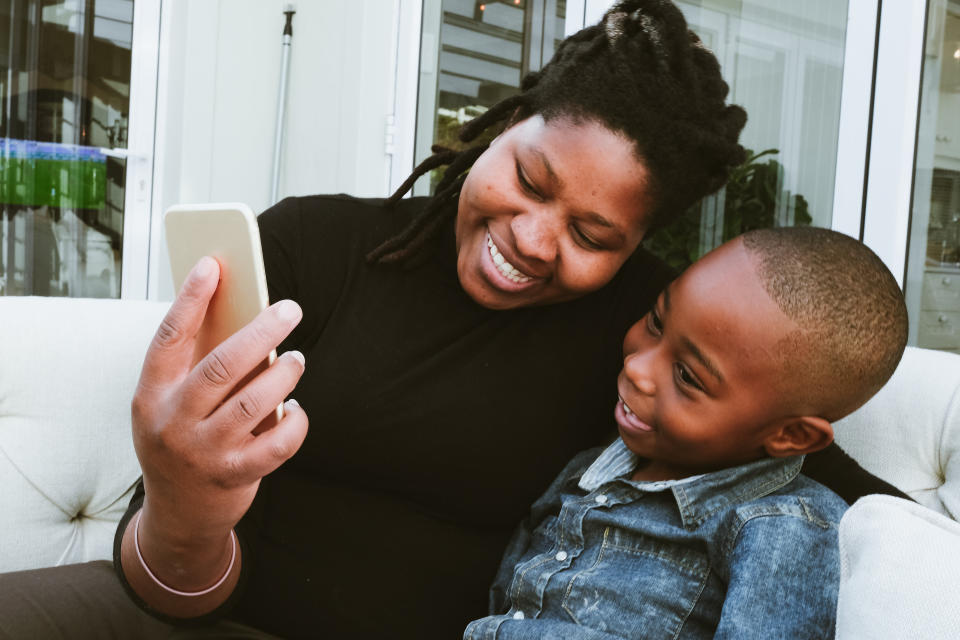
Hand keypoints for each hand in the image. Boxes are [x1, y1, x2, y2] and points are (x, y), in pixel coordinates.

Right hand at [131, 256, 307, 582]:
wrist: (179, 515)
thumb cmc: (183, 441)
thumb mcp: (172, 405)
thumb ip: (198, 368)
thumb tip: (246, 316)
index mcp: (152, 395)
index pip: (169, 337)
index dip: (190, 299)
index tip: (213, 264)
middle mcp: (172, 422)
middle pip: (221, 366)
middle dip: (260, 332)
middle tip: (290, 309)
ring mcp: (202, 452)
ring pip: (253, 403)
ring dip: (284, 374)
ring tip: (296, 358)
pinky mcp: (233, 476)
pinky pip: (276, 444)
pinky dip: (295, 422)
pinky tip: (298, 409)